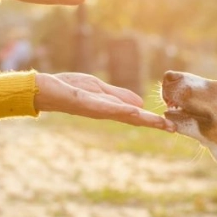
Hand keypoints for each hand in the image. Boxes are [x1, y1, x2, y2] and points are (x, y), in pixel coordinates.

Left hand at [34, 72, 175, 131]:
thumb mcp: (98, 89)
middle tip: (172, 129)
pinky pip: (103, 107)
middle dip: (152, 123)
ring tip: (159, 122)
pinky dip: (120, 109)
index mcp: (109, 108)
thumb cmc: (69, 88)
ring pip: (121, 114)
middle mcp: (104, 111)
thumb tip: (141, 105)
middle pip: (132, 119)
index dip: (152, 120)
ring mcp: (94, 108)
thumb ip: (118, 96)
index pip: (134, 116)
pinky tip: (133, 111)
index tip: (172, 126)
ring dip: (141, 119)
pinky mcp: (83, 102)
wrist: (44, 89)